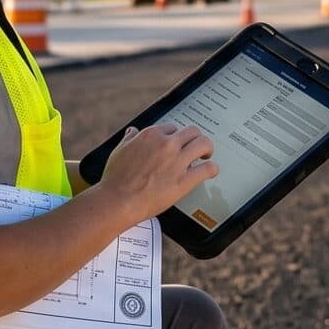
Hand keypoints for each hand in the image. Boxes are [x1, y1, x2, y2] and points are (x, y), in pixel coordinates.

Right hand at [96, 124, 218, 220]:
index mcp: (151, 135)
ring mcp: (177, 161)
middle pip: (192, 131)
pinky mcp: (184, 180)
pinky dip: (212, 168)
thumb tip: (132, 131)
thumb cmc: (116, 179)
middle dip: (195, 138)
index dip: (176, 137)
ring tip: (206, 155)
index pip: (172, 128)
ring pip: (203, 144)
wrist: (118, 200)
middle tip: (196, 147)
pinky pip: (207, 169)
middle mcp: (167, 144)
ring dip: (207, 148)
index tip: (177, 144)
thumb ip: (129, 139)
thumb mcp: (119, 151)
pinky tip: (211, 171)